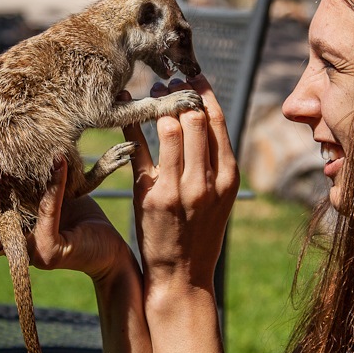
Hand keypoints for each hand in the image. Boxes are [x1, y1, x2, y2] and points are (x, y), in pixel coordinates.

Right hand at [0, 121, 134, 280]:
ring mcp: (23, 250)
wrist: (105, 243)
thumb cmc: (72, 211)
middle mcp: (1, 238)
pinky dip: (52, 188)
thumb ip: (18, 164)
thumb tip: (2, 119)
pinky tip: (58, 163)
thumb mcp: (39, 182)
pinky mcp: (50, 253)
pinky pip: (45, 219)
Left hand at [125, 74, 239, 291]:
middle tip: (167, 85)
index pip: (218, 120)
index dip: (204, 92)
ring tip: (151, 95)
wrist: (182, 276)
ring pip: (169, 127)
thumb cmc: (201, 232)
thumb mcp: (219, 197)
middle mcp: (206, 180)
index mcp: (228, 176)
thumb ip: (214, 161)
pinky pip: (139, 148)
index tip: (193, 76)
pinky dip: (132, 123)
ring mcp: (178, 188)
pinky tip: (126, 109)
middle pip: (194, 118)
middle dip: (179, 95)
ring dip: (157, 104)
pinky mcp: (150, 196)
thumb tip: (203, 116)